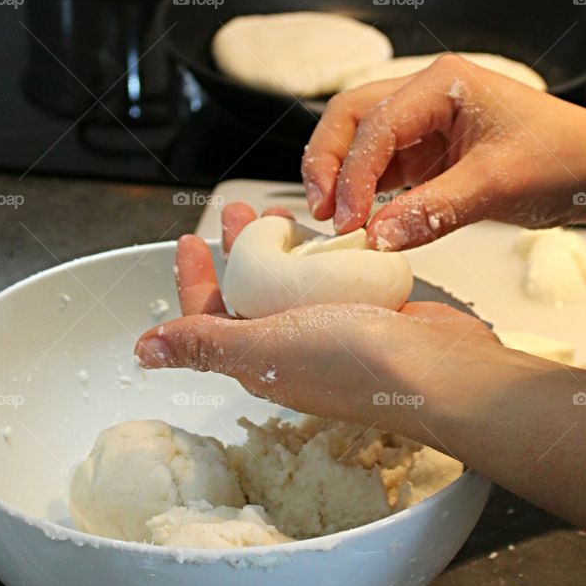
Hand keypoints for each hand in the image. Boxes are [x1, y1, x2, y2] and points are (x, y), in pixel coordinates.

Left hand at [162, 199, 500, 443]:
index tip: (187, 240)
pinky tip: (333, 231)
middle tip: (237, 212)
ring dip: (284, 249)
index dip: (192, 281)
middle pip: (251, 294)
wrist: (441, 373)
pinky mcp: (370, 316)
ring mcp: (333, 332)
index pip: (209, 318)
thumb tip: (144, 351)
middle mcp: (291, 349)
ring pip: (295, 285)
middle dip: (239, 251)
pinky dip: (327, 254)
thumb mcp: (267, 348)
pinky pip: (338, 282)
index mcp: (258, 360)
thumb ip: (206, 343)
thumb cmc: (357, 364)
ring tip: (282, 212)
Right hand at [301, 54, 585, 249]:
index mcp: (442, 83)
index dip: (354, 173)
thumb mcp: (499, 185)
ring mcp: (424, 125)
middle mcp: (426, 96)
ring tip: (337, 223)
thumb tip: (377, 237)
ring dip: (342, 180)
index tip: (349, 221)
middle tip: (323, 213)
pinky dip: (364, 194)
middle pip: (351, 118)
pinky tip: (361, 223)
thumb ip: (434, 211)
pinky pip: (382, 170)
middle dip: (330, 163)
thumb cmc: (564, 158)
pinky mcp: (427, 156)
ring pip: (359, 143)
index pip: (376, 123)